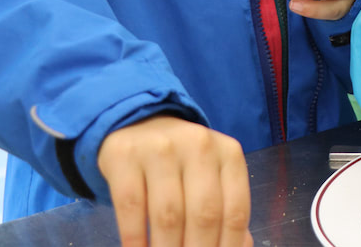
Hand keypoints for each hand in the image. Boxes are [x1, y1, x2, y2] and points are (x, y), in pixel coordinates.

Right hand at [98, 115, 250, 246]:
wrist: (137, 125)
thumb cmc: (181, 162)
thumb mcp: (211, 176)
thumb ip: (225, 210)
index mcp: (228, 153)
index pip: (235, 211)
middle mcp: (199, 145)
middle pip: (204, 215)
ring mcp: (161, 148)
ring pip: (168, 214)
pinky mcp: (125, 155)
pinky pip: (131, 207)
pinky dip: (135, 239)